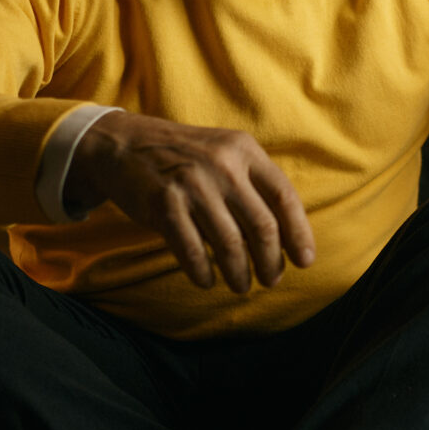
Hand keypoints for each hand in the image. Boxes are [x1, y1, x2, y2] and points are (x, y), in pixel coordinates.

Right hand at [66, 111, 315, 291]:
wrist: (123, 144)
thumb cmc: (183, 157)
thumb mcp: (223, 153)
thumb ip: (253, 184)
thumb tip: (286, 237)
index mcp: (244, 150)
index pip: (284, 196)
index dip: (299, 233)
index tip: (305, 262)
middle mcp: (222, 165)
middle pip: (261, 226)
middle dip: (271, 261)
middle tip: (270, 280)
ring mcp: (192, 184)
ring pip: (230, 244)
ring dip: (239, 273)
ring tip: (241, 285)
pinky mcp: (164, 204)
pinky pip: (192, 251)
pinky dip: (203, 272)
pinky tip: (207, 281)